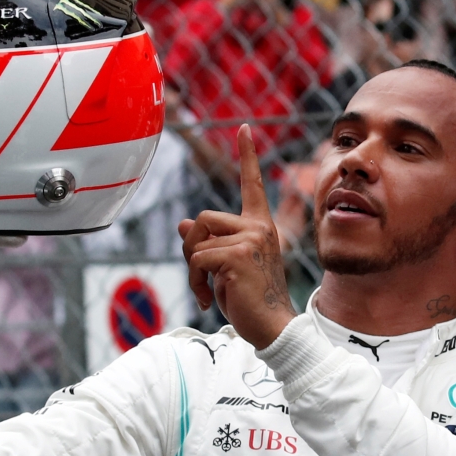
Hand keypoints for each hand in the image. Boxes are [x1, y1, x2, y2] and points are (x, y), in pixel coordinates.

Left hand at [179, 124, 295, 348]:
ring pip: (197, 240)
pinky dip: (195, 281)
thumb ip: (208, 243)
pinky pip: (198, 259)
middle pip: (202, 219)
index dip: (247, 155)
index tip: (244, 128)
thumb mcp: (224, 267)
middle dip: (191, 248)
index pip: (252, 185)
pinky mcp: (239, 255)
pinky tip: (208, 299)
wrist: (272, 328)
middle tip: (200, 277)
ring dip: (192, 269)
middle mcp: (258, 227)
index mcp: (260, 226)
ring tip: (206, 290)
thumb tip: (182, 222)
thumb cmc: (248, 300)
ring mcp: (251, 239)